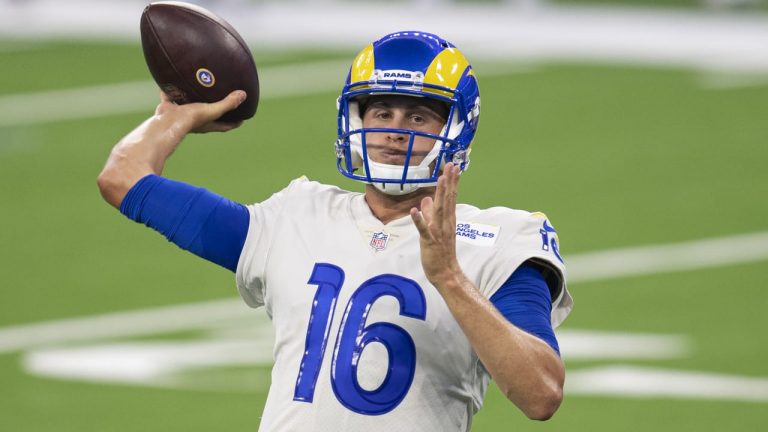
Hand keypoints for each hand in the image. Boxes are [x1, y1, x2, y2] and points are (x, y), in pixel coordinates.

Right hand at [154, 90, 245, 133]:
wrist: (167, 122)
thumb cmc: (191, 119)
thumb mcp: (212, 110)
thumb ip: (227, 103)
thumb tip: (243, 95)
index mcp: (208, 124)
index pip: (225, 125)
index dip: (234, 122)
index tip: (242, 118)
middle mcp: (196, 121)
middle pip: (209, 116)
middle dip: (216, 109)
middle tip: (223, 100)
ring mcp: (182, 115)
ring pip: (189, 106)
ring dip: (193, 99)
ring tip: (198, 88)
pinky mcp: (169, 109)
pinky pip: (170, 98)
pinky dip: (170, 91)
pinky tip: (171, 80)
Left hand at [410, 163, 462, 287]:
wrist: (446, 274)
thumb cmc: (441, 252)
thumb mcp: (435, 230)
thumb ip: (430, 214)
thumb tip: (425, 200)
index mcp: (447, 220)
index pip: (450, 197)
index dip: (451, 182)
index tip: (453, 167)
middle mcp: (446, 223)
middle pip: (448, 199)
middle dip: (449, 182)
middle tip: (452, 165)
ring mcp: (439, 232)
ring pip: (439, 211)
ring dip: (440, 195)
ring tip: (440, 179)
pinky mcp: (430, 242)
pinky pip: (424, 230)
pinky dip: (419, 221)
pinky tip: (415, 210)